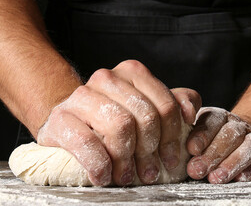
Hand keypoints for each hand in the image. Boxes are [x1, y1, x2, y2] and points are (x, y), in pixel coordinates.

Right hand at [36, 60, 200, 185]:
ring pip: (119, 127)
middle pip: (144, 117)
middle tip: (149, 172)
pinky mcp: (60, 119)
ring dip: (126, 161)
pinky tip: (103, 176)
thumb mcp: (145, 108)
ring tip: (126, 177)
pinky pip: (88, 144)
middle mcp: (106, 78)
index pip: (165, 104)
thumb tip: (190, 111)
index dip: (172, 136)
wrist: (67, 122)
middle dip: (150, 151)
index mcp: (132, 72)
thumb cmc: (111, 120)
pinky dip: (100, 166)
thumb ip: (172, 104)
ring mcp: (81, 96)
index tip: (170, 158)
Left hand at [186, 107, 250, 182]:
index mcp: (219, 117)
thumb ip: (182, 131)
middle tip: (197, 170)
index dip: (202, 134)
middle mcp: (239, 126)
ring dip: (233, 163)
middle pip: (230, 134)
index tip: (191, 149)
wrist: (243, 141)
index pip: (212, 120)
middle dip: (213, 154)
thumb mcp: (195, 131)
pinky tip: (240, 178)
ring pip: (250, 146)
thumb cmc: (211, 141)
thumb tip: (167, 139)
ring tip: (217, 178)